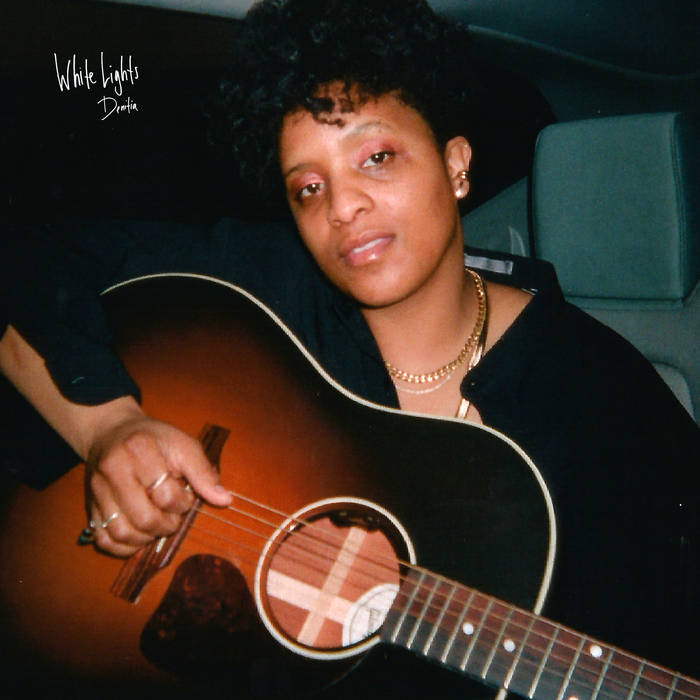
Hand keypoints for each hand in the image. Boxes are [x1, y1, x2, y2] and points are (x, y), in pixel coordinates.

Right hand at [85, 404, 231, 556]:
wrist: (112, 433)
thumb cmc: (154, 439)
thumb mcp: (183, 444)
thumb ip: (203, 472)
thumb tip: (224, 500)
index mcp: (139, 449)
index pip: (165, 493)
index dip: (182, 503)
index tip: (185, 496)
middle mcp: (112, 470)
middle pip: (144, 518)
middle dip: (168, 524)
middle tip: (174, 516)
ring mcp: (97, 491)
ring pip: (122, 533)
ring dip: (148, 538)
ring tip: (158, 524)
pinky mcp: (89, 506)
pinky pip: (104, 540)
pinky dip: (125, 547)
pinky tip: (140, 534)